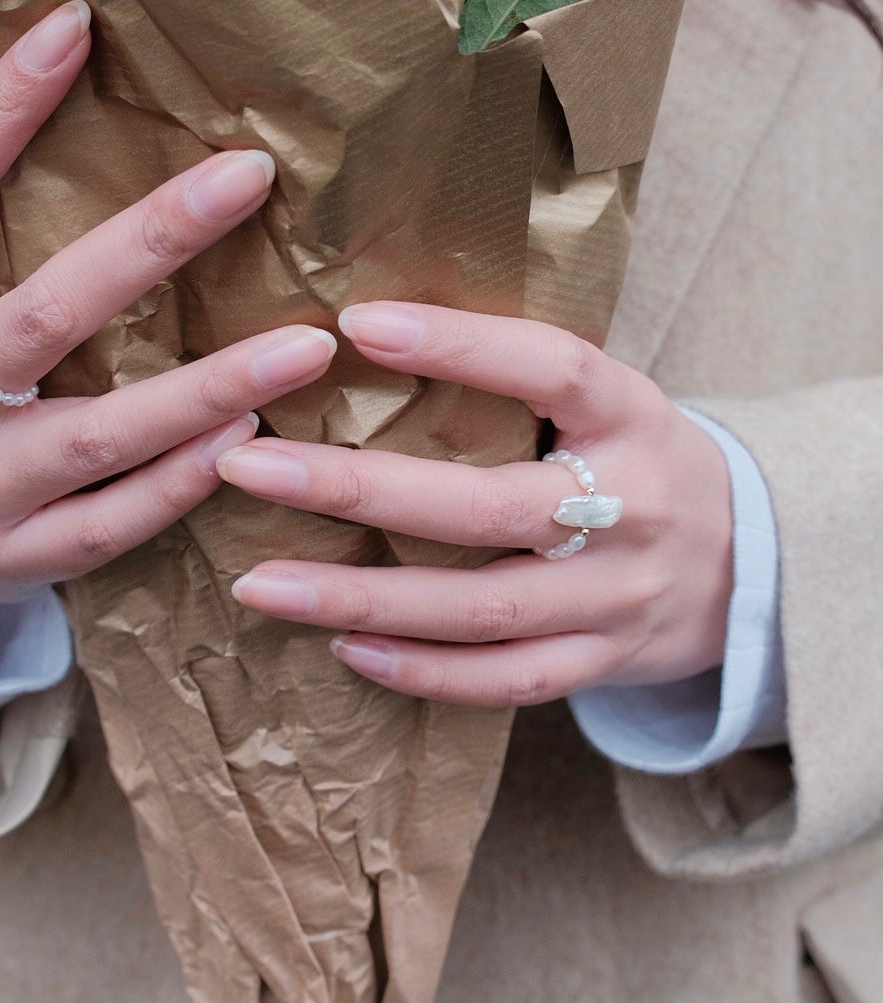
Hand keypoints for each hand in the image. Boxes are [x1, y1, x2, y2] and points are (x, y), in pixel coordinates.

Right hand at [0, 1, 336, 644]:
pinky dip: (184, 480)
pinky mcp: (13, 558)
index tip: (75, 25)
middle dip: (153, 240)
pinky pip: (114, 522)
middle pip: (46, 311)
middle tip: (249, 174)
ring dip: (210, 387)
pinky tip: (256, 439)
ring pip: (100, 433)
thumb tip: (79, 76)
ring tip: (308, 342)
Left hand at [218, 302, 734, 706]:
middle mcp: (632, 507)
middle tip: (249, 465)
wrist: (753, 562)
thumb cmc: (636, 456)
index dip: (461, 346)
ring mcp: (619, 598)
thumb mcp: (607, 397)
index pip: (552, 369)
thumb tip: (362, 321)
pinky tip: (343, 648)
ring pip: (484, 608)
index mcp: (633, 415)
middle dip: (359, 487)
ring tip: (261, 584)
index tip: (354, 322)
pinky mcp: (602, 663)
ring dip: (364, 599)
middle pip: (492, 506)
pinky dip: (423, 671)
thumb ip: (516, 374)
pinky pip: (505, 680)